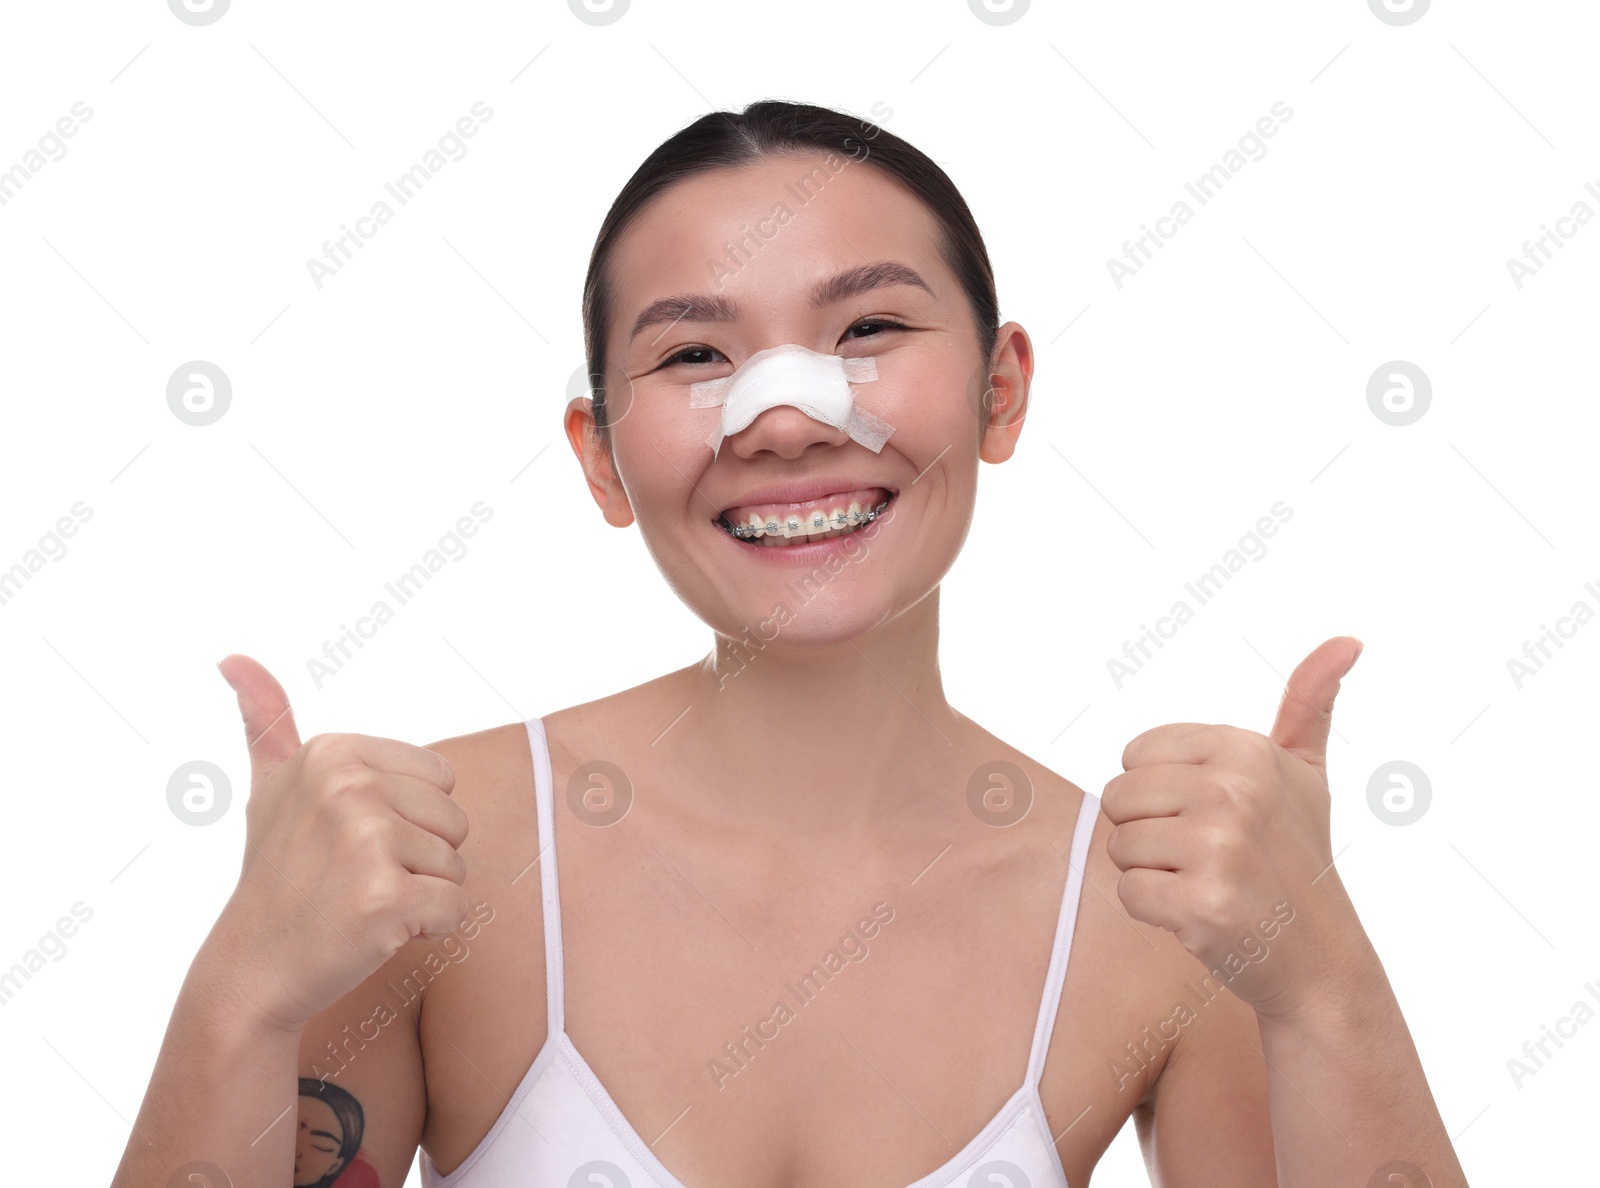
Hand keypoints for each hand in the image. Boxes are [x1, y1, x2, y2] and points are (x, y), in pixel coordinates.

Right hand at [211, 654, 469, 1029]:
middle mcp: (348, 786)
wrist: (252, 969)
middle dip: (418, 857)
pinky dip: (428, 928)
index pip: (440, 777)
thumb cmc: (276, 875)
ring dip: (421, 893)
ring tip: (360, 901)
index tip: (348, 840)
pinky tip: (375, 932)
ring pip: (457, 864)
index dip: (408, 818)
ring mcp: (366, 840)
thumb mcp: (269, 786)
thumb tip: (232, 657)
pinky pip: (457, 908)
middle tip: (354, 877)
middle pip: (455, 819)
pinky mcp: (385, 897)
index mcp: (333, 751)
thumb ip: (266, 718)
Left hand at [1102, 636, 1364, 1022]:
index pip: (1136, 755)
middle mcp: (1235, 790)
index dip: (1161, 792)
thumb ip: (1310, 702)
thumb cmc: (1297, 859)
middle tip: (1206, 855)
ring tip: (1206, 881)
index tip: (1213, 816)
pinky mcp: (1202, 903)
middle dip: (1150, 832)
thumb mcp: (1307, 772)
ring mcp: (1220, 847)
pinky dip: (1154, 911)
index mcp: (1246, 750)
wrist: (1319, 958)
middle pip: (1119, 797)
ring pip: (1119, 845)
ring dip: (1151, 872)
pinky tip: (1200, 913)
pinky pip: (1128, 893)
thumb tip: (1348, 640)